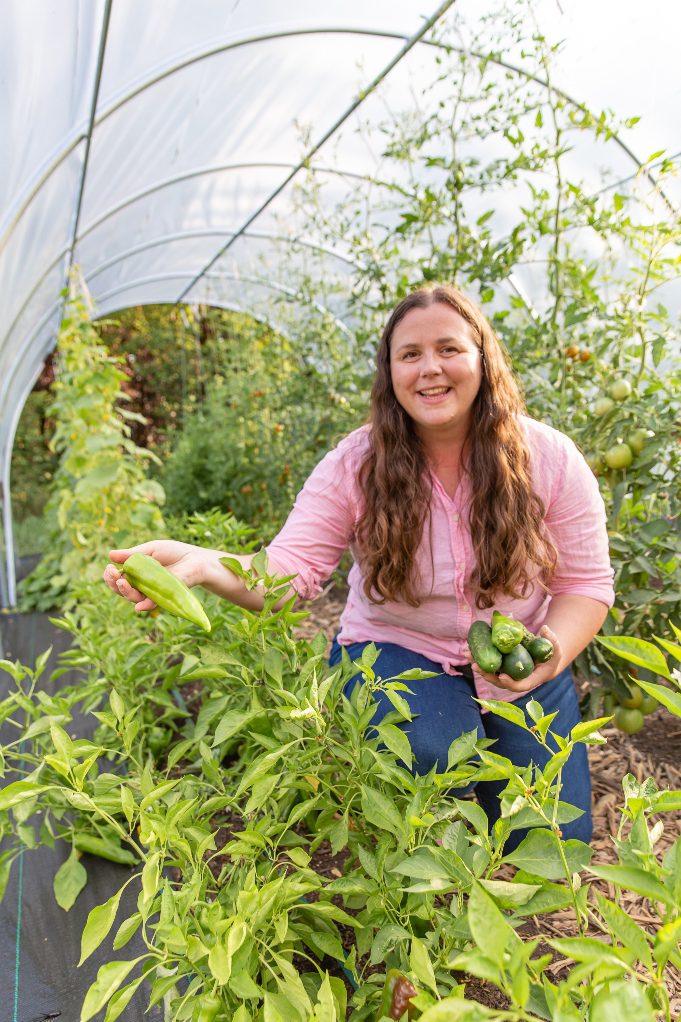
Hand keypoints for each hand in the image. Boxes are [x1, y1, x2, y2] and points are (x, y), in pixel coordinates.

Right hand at [102, 541, 218, 612]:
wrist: (196, 559)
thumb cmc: (174, 553)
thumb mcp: (151, 549)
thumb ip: (132, 554)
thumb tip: (110, 554)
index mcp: (136, 574)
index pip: (118, 578)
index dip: (110, 575)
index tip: (109, 567)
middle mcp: (142, 586)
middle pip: (122, 590)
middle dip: (113, 584)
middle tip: (113, 574)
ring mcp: (152, 593)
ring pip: (134, 598)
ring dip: (125, 592)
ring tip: (122, 582)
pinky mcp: (164, 598)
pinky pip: (152, 604)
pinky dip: (145, 605)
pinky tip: (139, 606)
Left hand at [475, 625, 563, 694]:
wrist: (544, 659)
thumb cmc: (552, 656)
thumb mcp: (556, 649)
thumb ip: (552, 640)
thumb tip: (545, 629)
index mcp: (530, 679)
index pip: (519, 685)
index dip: (510, 683)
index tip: (502, 676)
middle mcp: (516, 679)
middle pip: (499, 681)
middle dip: (487, 674)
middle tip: (476, 666)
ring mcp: (507, 673)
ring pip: (491, 673)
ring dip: (478, 665)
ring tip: (468, 655)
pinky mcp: (502, 665)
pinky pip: (489, 663)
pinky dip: (479, 657)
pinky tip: (470, 649)